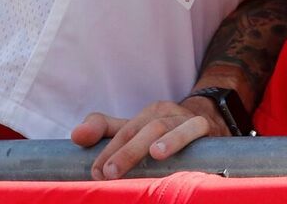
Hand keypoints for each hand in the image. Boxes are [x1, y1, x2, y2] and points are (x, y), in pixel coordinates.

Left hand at [71, 96, 227, 180]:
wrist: (210, 125)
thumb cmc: (165, 135)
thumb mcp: (136, 133)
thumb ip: (104, 132)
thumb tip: (76, 135)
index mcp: (147, 114)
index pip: (123, 130)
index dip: (107, 149)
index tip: (95, 172)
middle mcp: (165, 113)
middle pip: (142, 128)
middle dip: (126, 150)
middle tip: (109, 173)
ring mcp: (185, 119)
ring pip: (166, 126)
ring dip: (157, 140)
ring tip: (150, 155)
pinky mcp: (205, 127)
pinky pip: (194, 129)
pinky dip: (180, 139)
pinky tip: (167, 151)